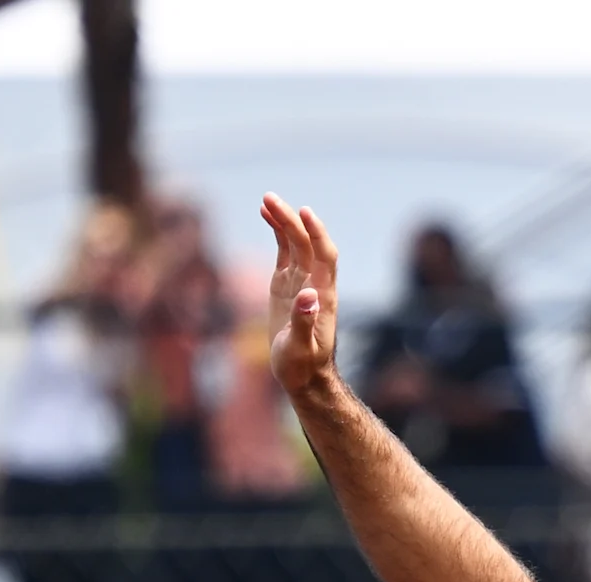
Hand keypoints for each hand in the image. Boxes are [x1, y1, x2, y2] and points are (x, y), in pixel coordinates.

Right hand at [257, 194, 340, 399]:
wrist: (303, 375)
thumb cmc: (303, 366)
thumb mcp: (301, 348)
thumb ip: (304, 323)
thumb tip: (308, 296)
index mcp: (323, 295)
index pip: (325, 256)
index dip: (317, 234)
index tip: (305, 213)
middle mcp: (315, 283)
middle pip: (306, 244)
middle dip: (291, 220)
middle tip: (270, 198)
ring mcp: (300, 281)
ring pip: (295, 244)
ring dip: (283, 221)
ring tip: (266, 200)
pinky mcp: (286, 285)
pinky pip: (284, 252)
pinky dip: (277, 233)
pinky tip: (265, 214)